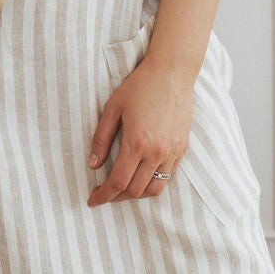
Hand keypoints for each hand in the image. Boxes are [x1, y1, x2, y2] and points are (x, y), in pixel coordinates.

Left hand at [86, 55, 193, 206]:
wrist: (172, 73)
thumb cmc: (140, 86)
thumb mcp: (112, 108)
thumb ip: (101, 138)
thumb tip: (93, 164)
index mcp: (136, 143)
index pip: (117, 182)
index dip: (103, 196)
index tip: (92, 200)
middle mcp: (156, 152)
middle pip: (135, 190)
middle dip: (116, 197)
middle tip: (104, 194)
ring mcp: (172, 152)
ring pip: (154, 189)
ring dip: (136, 194)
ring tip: (122, 189)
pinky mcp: (182, 148)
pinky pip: (168, 177)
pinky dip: (153, 183)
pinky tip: (142, 177)